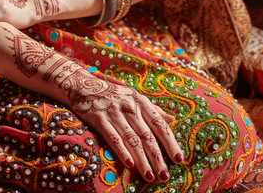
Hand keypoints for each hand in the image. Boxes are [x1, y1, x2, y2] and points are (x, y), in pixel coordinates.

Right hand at [56, 64, 182, 181]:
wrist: (83, 85)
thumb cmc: (112, 94)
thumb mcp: (134, 97)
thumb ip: (153, 110)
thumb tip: (172, 119)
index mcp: (141, 102)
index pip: (159, 124)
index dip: (170, 142)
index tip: (179, 159)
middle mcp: (130, 107)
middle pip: (147, 136)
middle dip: (157, 157)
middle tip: (164, 176)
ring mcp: (114, 112)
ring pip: (131, 139)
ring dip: (142, 160)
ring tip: (150, 176)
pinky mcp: (99, 118)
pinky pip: (113, 137)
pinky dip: (122, 151)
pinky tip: (130, 164)